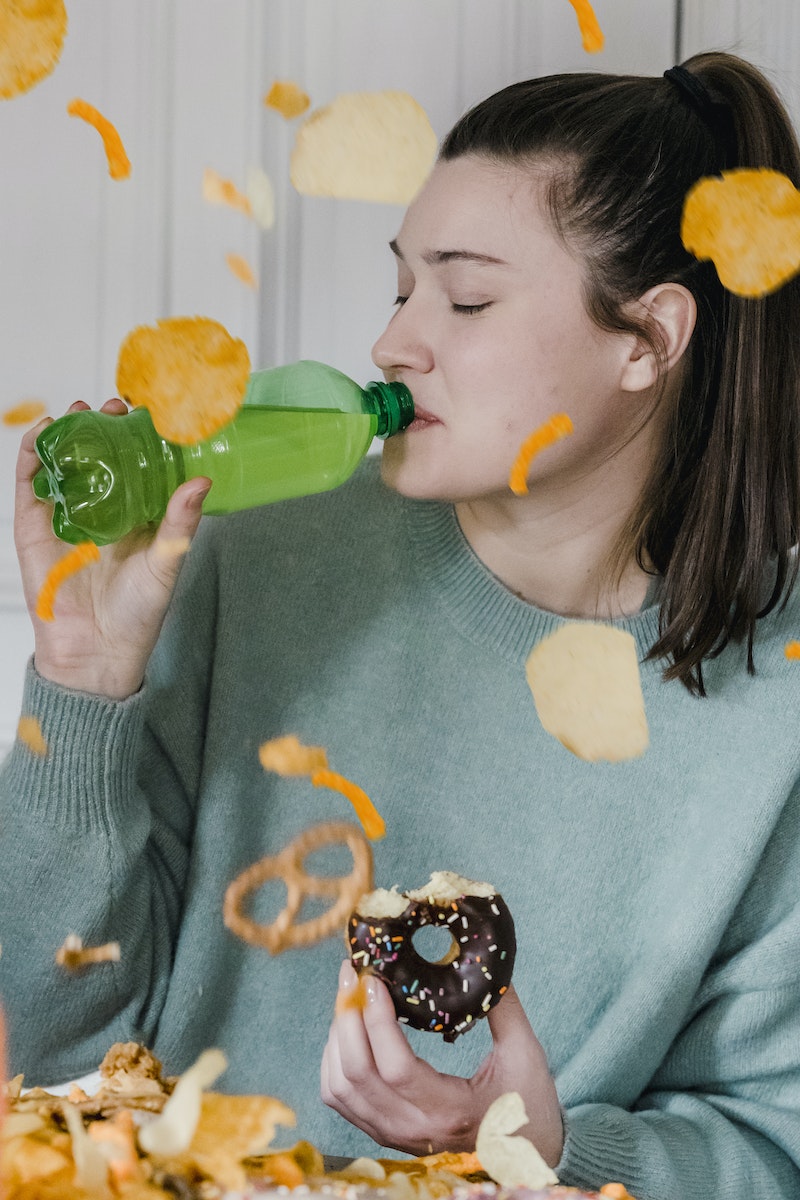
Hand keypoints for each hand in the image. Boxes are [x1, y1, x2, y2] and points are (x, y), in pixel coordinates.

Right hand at [15, 399, 210, 699]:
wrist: (95, 651)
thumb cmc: (138, 613)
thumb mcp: (166, 562)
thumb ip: (180, 522)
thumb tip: (201, 480)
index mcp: (138, 513)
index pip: (139, 464)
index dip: (142, 437)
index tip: (152, 410)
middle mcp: (102, 508)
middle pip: (100, 455)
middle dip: (106, 426)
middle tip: (116, 406)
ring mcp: (66, 514)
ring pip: (65, 462)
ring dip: (70, 433)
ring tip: (81, 411)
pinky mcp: (34, 526)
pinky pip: (30, 483)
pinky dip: (33, 454)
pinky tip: (44, 433)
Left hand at [321, 961, 563, 1163]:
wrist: (526, 1154)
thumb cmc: (528, 1104)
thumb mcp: (524, 1053)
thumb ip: (501, 1008)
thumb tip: (485, 961)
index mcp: (451, 1112)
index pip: (396, 1068)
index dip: (377, 1020)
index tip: (374, 979)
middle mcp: (413, 1129)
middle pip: (356, 1074)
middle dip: (347, 1016)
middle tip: (352, 974)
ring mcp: (393, 1134)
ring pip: (339, 1087)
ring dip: (337, 1036)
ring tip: (349, 997)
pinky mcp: (382, 1131)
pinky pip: (338, 1098)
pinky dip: (332, 1060)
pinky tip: (348, 1030)